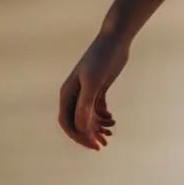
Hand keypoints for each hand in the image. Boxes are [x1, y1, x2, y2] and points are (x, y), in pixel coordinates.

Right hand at [58, 32, 127, 150]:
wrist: (115, 39)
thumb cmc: (102, 58)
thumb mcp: (94, 81)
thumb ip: (86, 104)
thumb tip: (81, 128)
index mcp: (68, 93)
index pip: (67, 122)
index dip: (79, 136)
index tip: (93, 144)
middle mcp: (74, 94)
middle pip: (77, 122)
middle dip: (88, 135)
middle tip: (102, 145)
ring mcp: (86, 91)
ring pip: (88, 117)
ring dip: (97, 128)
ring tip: (109, 135)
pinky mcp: (98, 88)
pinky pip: (97, 109)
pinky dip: (103, 117)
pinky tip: (112, 120)